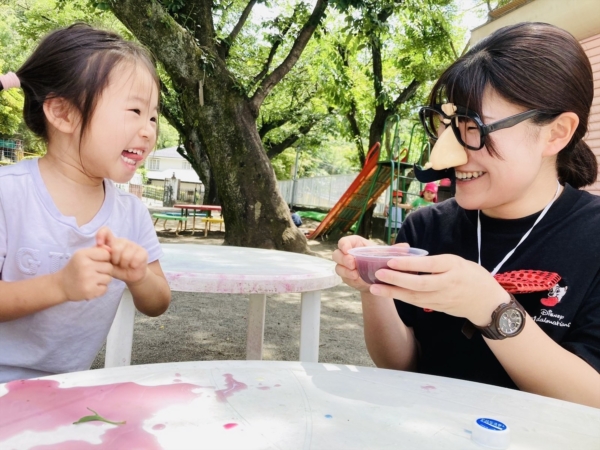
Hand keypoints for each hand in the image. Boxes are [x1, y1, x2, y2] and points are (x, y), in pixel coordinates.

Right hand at [58, 246, 112, 300]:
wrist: (61, 285)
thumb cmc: (75, 268)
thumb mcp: (82, 255)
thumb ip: (97, 250)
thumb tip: (111, 249)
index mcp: (83, 255)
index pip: (106, 254)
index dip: (105, 258)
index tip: (97, 262)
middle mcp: (85, 266)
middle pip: (109, 267)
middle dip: (105, 270)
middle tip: (94, 272)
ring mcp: (88, 280)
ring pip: (109, 278)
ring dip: (103, 280)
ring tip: (92, 279)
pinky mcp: (90, 291)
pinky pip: (105, 288)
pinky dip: (100, 288)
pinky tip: (91, 286)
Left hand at [96, 227, 147, 284]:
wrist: (130, 276)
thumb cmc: (116, 268)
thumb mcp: (105, 263)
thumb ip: (100, 254)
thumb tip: (100, 245)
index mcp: (112, 241)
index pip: (105, 231)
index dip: (101, 235)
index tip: (99, 244)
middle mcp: (123, 241)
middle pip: (116, 247)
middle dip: (114, 259)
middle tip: (116, 263)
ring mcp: (134, 245)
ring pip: (126, 255)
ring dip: (124, 264)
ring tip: (124, 265)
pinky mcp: (143, 251)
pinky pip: (135, 259)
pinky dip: (132, 265)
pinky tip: (132, 266)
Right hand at [332, 236, 407, 292]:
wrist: (380, 278)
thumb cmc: (382, 262)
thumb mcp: (388, 255)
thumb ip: (394, 251)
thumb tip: (405, 247)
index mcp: (356, 244)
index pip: (344, 241)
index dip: (343, 245)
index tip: (347, 250)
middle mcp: (348, 254)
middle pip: (337, 254)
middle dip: (343, 259)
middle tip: (353, 264)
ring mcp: (345, 266)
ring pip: (338, 266)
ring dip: (345, 270)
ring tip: (355, 274)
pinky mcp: (346, 276)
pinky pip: (342, 277)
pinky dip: (348, 278)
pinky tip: (357, 280)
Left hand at [369, 254, 509, 324]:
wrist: (487, 302)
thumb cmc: (471, 275)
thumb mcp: (457, 262)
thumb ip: (436, 262)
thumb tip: (409, 259)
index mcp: (453, 267)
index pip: (429, 265)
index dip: (409, 264)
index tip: (391, 260)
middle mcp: (448, 284)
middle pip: (419, 284)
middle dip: (397, 280)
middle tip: (378, 274)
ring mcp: (443, 298)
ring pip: (415, 297)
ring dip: (393, 292)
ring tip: (375, 288)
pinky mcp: (438, 308)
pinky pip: (417, 302)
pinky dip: (402, 298)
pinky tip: (389, 293)